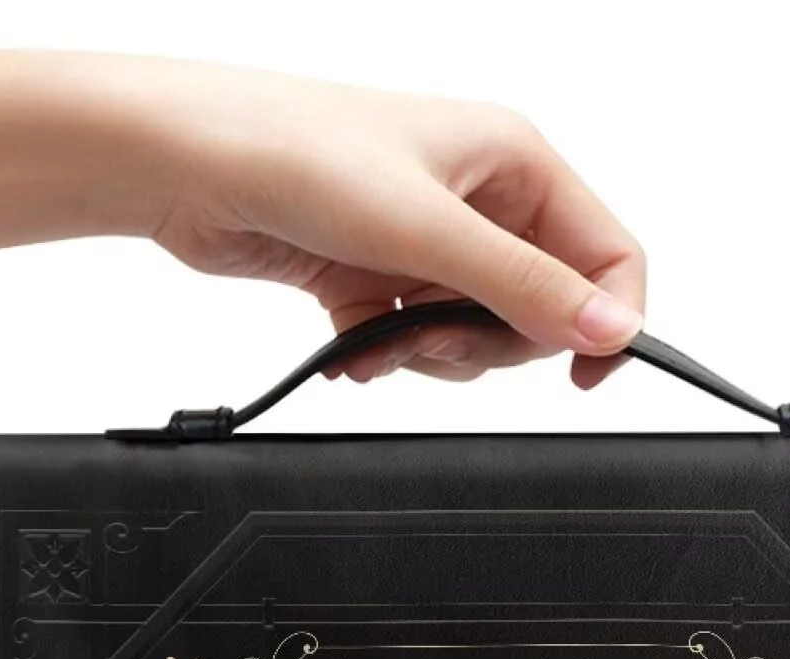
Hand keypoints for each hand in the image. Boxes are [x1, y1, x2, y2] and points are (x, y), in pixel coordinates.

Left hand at [0, 52, 646, 387]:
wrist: (180, 164)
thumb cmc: (292, 151)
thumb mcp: (426, 229)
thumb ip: (524, 288)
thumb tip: (609, 328)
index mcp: (513, 160)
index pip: (606, 254)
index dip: (606, 320)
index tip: (582, 375)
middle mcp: (477, 197)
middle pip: (539, 308)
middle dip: (491, 343)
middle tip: (438, 336)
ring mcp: (425, 240)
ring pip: (475, 336)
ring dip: (433, 355)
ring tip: (383, 337)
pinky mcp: (377, 275)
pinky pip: (415, 342)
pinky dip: (387, 357)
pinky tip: (351, 346)